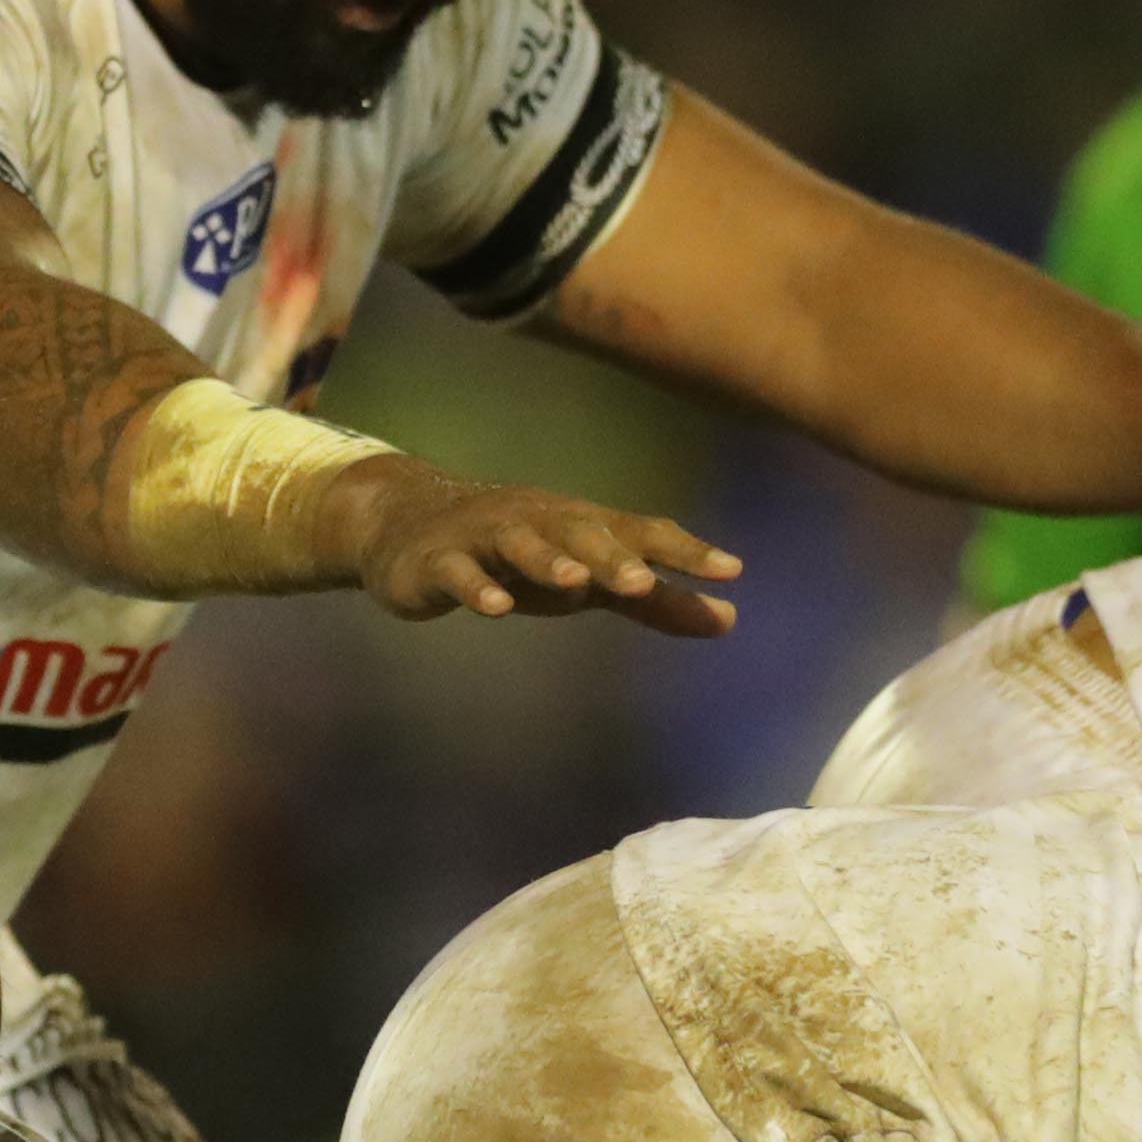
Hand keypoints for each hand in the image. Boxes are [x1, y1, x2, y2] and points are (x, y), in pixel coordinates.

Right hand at [323, 453, 742, 635]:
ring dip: (548, 561)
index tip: (731, 571)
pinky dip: (478, 586)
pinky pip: (460, 572)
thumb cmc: (518, 556)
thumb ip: (655, 600)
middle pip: (583, 534)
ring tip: (577, 584)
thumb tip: (730, 619)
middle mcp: (540, 522)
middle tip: (646, 581)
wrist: (410, 526)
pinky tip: (497, 607)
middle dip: (613, 557)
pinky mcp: (440, 561)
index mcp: (582, 526)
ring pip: (522, 544)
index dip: (684, 551)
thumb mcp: (589, 578)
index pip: (641, 533)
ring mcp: (488, 537)